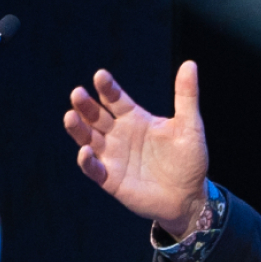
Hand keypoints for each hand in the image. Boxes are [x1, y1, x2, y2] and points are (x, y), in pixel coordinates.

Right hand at [64, 62, 211, 239]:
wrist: (190, 198)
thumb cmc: (190, 161)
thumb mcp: (190, 126)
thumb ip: (186, 97)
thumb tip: (190, 64)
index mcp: (135, 119)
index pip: (115, 99)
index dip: (107, 88)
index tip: (100, 76)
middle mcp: (119, 135)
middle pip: (96, 117)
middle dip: (86, 106)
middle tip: (77, 94)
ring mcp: (113, 157)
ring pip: (89, 139)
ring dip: (78, 129)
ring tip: (70, 116)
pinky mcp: (111, 179)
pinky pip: (94, 169)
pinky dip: (88, 161)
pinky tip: (86, 151)